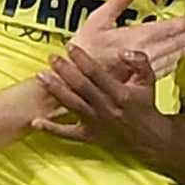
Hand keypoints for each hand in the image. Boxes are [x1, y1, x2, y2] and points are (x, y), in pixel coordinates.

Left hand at [33, 48, 167, 154]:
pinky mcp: (88, 136)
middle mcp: (106, 108)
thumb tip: (123, 51)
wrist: (149, 138)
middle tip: (51, 57)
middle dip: (65, 71)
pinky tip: (35, 121)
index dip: (82, 59)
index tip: (70, 46)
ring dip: (55, 91)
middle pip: (81, 87)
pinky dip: (51, 129)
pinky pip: (67, 134)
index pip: (97, 73)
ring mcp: (95, 123)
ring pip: (72, 105)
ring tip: (41, 76)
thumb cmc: (145, 105)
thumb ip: (139, 62)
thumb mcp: (149, 81)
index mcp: (120, 93)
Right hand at [66, 0, 184, 80]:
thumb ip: (118, 2)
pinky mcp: (136, 80)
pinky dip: (170, 65)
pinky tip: (174, 63)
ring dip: (181, 51)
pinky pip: (159, 72)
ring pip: (168, 59)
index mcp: (135, 37)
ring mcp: (140, 70)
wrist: (74, 79)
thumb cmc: (84, 48)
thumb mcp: (98, 19)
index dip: (181, 24)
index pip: (165, 29)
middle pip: (171, 45)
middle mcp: (142, 54)